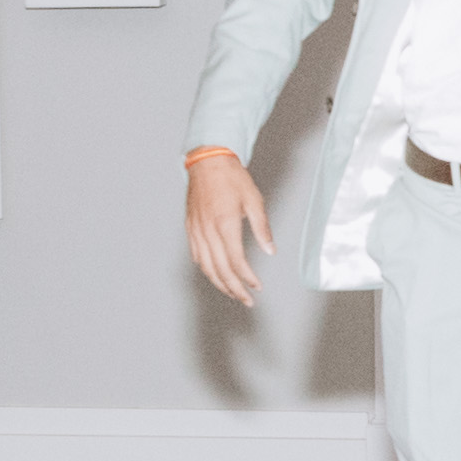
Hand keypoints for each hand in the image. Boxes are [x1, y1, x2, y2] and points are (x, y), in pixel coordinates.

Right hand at [184, 150, 272, 304]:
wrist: (208, 161)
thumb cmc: (232, 177)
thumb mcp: (254, 200)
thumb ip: (262, 228)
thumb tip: (270, 250)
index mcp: (225, 224)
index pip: (236, 262)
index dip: (248, 278)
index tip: (258, 286)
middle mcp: (208, 231)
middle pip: (220, 270)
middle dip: (234, 289)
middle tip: (247, 299)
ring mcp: (197, 230)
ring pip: (206, 267)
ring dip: (220, 283)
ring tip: (233, 293)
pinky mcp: (190, 228)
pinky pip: (197, 255)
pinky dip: (206, 269)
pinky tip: (215, 274)